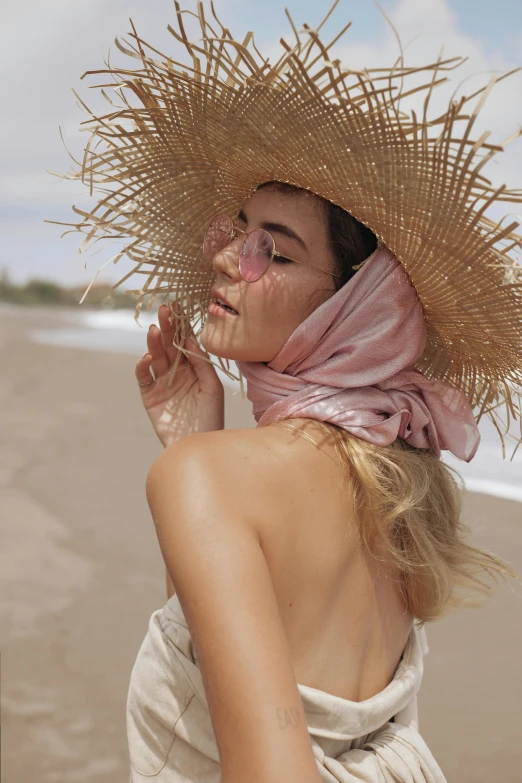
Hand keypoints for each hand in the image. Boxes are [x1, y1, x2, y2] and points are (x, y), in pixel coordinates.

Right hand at [135, 302, 224, 447]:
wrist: (196, 445)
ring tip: (156, 330)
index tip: (179, 306)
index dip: (182, 325)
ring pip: (155, 357)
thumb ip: (201, 363)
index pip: (186, 341)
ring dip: (154, 343)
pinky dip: (143, 366)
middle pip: (169, 345)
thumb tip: (191, 338)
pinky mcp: (149, 396)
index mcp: (194, 368)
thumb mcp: (212, 387)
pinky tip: (148, 357)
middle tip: (164, 309)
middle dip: (167, 327)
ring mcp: (161, 383)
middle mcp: (176, 372)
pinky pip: (143, 377)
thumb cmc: (210, 417)